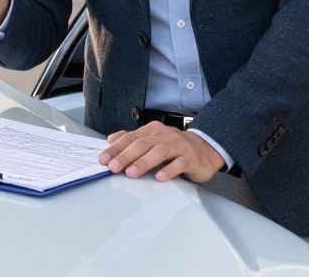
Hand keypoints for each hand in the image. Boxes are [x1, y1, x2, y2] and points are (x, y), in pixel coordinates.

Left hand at [98, 122, 225, 182]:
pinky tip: (160, 177)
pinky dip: (169, 170)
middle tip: (113, 167)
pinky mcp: (191, 159)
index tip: (103, 159)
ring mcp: (179, 146)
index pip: (130, 137)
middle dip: (125, 156)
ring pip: (159, 152)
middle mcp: (164, 136)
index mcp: (152, 130)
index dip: (116, 148)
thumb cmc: (174, 147)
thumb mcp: (153, 140)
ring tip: (131, 173)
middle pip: (142, 144)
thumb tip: (110, 140)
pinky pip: (179, 164)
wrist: (206, 149)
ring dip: (144, 162)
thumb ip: (132, 139)